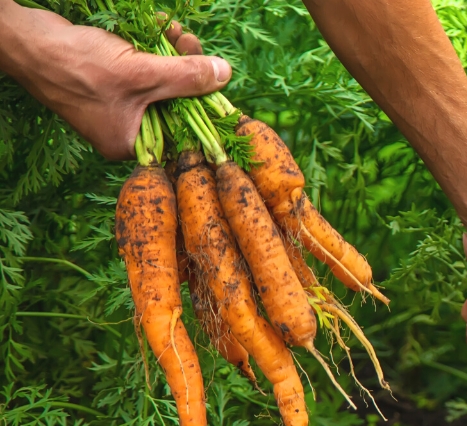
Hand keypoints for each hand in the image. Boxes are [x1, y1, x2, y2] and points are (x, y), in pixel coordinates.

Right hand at [0, 2, 230, 159]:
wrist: (26, 41)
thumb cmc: (77, 66)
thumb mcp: (141, 73)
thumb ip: (186, 77)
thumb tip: (225, 75)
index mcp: (131, 142)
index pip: (182, 130)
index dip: (203, 103)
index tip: (217, 76)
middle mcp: (125, 128)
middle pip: (174, 102)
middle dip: (188, 69)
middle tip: (191, 41)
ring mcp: (116, 104)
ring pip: (160, 81)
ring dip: (172, 53)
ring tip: (175, 30)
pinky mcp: (108, 81)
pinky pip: (142, 68)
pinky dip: (153, 48)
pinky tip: (161, 27)